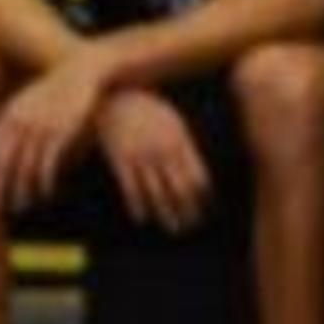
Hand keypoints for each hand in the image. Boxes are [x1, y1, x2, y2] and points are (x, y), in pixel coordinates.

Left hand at [0, 56, 108, 216]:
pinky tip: (44, 192)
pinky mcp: (60, 131)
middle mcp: (20, 123)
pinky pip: (48, 161)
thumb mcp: (25, 101)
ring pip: (24, 165)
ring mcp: (39, 127)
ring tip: (20, 205)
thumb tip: (0, 141)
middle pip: (3, 161)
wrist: (80, 72)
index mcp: (8, 116)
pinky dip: (43, 179)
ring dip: (21, 188)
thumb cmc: (53, 90)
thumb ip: (11, 120)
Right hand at [92, 87, 212, 233]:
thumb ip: (185, 147)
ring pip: (157, 193)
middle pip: (180, 190)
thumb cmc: (149, 108)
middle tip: (192, 227)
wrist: (117, 95)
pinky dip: (138, 206)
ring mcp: (140, 156)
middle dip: (189, 212)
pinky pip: (130, 189)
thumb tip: (197, 174)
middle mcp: (163, 152)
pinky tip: (143, 218)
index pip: (198, 178)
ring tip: (174, 228)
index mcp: (180, 142)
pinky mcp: (119, 159)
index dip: (204, 198)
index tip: (206, 211)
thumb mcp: (174, 123)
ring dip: (167, 214)